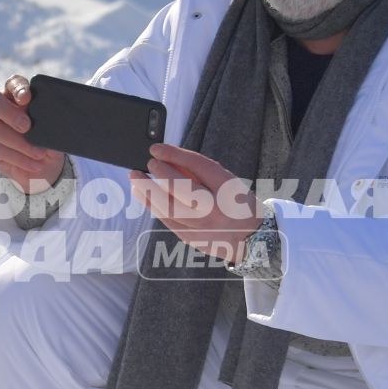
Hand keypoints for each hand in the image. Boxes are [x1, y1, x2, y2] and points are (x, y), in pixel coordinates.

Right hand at [0, 73, 64, 192]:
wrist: (43, 164)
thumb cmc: (47, 139)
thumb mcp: (53, 130)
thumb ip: (49, 121)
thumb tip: (52, 122)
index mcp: (15, 94)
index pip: (12, 83)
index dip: (18, 88)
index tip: (27, 98)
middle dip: (9, 112)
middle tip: (27, 126)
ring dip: (18, 142)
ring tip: (39, 153)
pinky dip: (18, 158)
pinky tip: (34, 164)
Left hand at [130, 143, 262, 263]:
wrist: (251, 240)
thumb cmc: (236, 204)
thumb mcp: (226, 182)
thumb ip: (198, 172)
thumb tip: (168, 159)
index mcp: (228, 189)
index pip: (199, 166)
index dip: (174, 155)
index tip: (156, 148)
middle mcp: (216, 209)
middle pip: (182, 188)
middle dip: (160, 173)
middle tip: (147, 163)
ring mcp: (203, 227)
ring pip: (169, 208)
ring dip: (148, 191)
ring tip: (136, 179)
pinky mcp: (191, 239)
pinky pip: (167, 221)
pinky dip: (152, 206)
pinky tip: (143, 195)